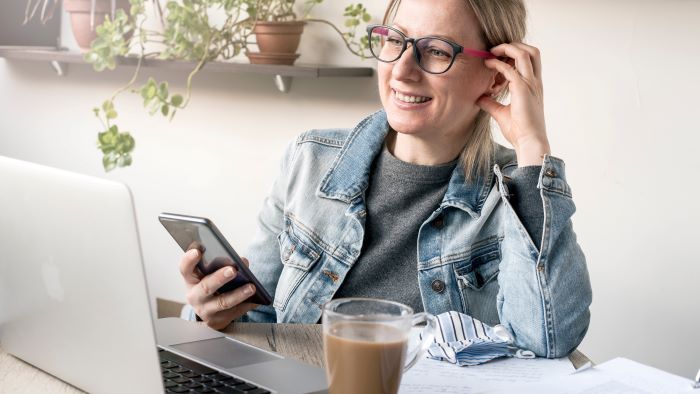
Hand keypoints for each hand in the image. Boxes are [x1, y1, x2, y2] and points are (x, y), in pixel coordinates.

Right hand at [179, 249, 257, 329]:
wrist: (210, 313)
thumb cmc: (211, 287)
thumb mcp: (209, 275)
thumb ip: (222, 265)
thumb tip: (242, 261)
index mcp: (191, 280)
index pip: (185, 269)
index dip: (189, 260)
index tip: (197, 251)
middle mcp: (195, 296)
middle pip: (206, 287)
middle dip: (219, 278)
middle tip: (233, 270)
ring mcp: (206, 310)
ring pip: (222, 302)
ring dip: (238, 294)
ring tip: (252, 287)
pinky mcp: (218, 320)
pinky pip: (235, 312)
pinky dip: (247, 305)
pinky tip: (257, 300)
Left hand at [477, 43, 550, 165]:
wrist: (529, 142)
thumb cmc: (519, 131)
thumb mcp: (501, 113)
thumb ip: (491, 103)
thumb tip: (479, 98)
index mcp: (534, 86)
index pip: (531, 60)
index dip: (515, 53)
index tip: (498, 55)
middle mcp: (534, 82)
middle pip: (532, 51)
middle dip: (514, 45)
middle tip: (496, 49)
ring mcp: (530, 84)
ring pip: (524, 54)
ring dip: (507, 49)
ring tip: (492, 51)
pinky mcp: (523, 89)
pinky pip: (510, 70)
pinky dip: (497, 64)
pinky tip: (487, 64)